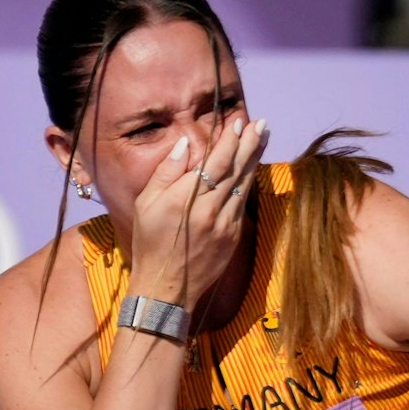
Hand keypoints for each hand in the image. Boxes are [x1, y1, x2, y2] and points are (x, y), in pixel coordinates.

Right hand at [128, 114, 267, 308]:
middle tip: (262, 124)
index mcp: (186, 199)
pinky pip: (242, 204)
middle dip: (249, 144)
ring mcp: (225, 225)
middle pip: (235, 170)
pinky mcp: (233, 237)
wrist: (166, 287)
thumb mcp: (145, 204)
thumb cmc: (150, 243)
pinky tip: (252, 170)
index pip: (215, 162)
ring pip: (244, 185)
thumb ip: (166, 172)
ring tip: (263, 139)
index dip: (230, 141)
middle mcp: (210, 210)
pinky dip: (248, 184)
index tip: (239, 122)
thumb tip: (186, 144)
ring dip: (254, 160)